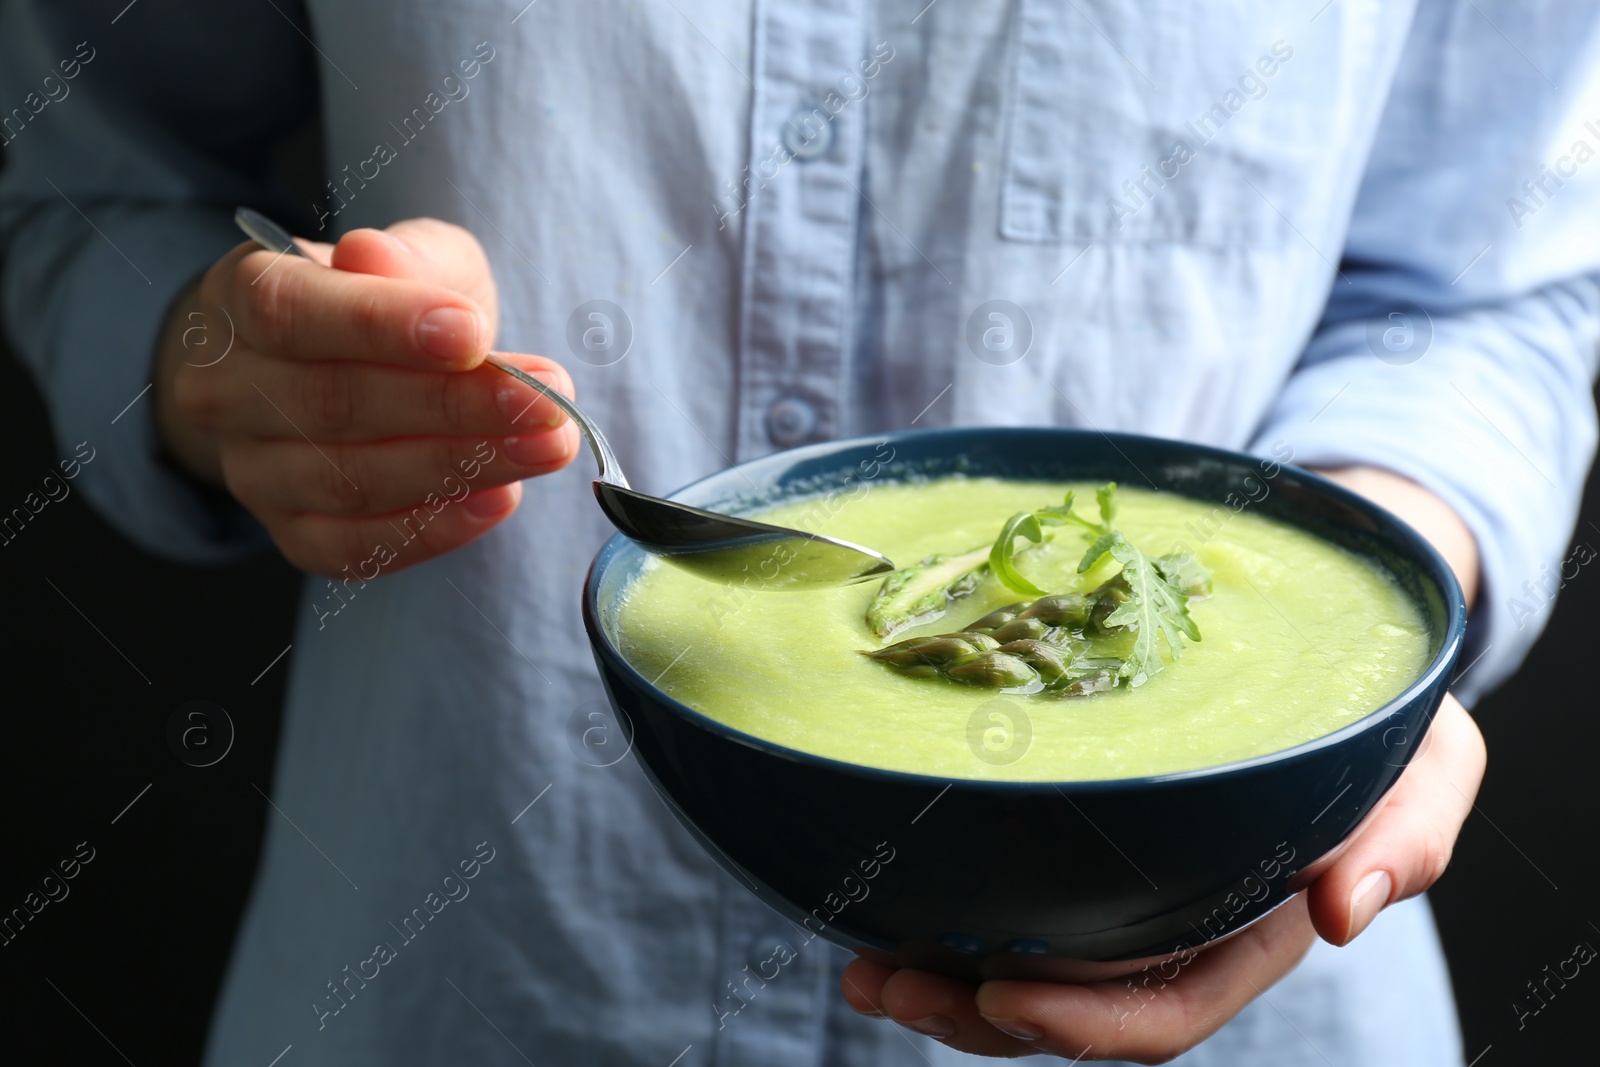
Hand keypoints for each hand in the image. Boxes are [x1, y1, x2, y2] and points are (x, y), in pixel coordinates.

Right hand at [155, 218, 577, 575]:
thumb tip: (377, 257)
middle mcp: (227, 390)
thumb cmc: (382, 305)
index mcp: (240, 297)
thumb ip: (410, 258)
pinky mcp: (292, 533)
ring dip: (463, 466)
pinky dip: (434, 528)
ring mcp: (253, 471)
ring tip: (547, 444)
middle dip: (454, 405)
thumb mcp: (411, 258)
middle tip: (546, 402)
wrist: (335, 370)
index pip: (292, 311)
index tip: (473, 334)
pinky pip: (356, 548)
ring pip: (352, 481)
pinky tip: (499, 497)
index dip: (382, 324)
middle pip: (335, 404)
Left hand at [839, 466, 1486, 1061]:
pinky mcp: (1072, 849)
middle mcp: (1172, 928)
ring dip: (937, 987)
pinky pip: (1001, 904)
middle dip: (975, 1017)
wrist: (1329, 650)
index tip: (1002, 994)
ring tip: (862, 973)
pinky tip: (873, 915)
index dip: (1086, 1023)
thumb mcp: (1425, 761)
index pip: (1166, 1011)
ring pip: (1021, 974)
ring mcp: (1117, 895)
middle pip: (1069, 1010)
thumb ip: (1406, 834)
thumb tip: (1347, 913)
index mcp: (1251, 931)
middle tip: (887, 988)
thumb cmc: (1378, 716)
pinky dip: (936, 919)